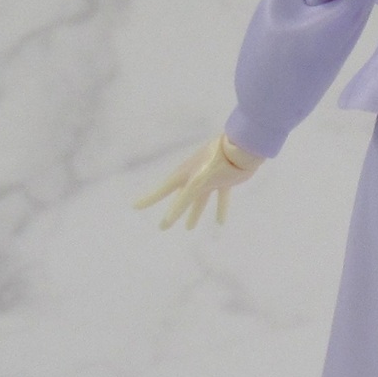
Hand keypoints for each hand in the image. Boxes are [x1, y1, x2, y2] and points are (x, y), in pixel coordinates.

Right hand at [135, 134, 264, 229]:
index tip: (135, 206)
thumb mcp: (197, 182)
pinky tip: (220, 223)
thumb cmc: (217, 162)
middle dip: (172, 212)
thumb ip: (183, 201)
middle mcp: (194, 176)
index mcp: (184, 174)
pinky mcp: (225, 180)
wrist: (242, 147)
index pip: (162, 190)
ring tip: (189, 228)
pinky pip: (221, 197)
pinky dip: (220, 209)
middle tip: (163, 227)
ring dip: (194, 213)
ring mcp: (209, 178)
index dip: (149, 199)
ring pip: (199, 200)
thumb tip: (168, 219)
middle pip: (180, 198)